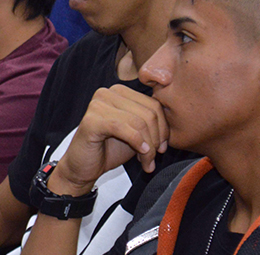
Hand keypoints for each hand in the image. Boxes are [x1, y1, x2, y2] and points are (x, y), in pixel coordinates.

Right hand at [49, 85, 168, 196]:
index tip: (162, 148)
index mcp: (119, 91)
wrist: (83, 167)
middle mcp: (107, 93)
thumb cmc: (109, 149)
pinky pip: (124, 129)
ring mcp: (98, 104)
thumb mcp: (136, 133)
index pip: (154, 105)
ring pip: (139, 122)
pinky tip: (141, 156)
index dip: (164, 129)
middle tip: (153, 158)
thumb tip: (175, 122)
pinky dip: (138, 144)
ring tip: (146, 162)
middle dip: (156, 139)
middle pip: (149, 113)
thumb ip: (151, 122)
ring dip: (148, 147)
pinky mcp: (91, 120)